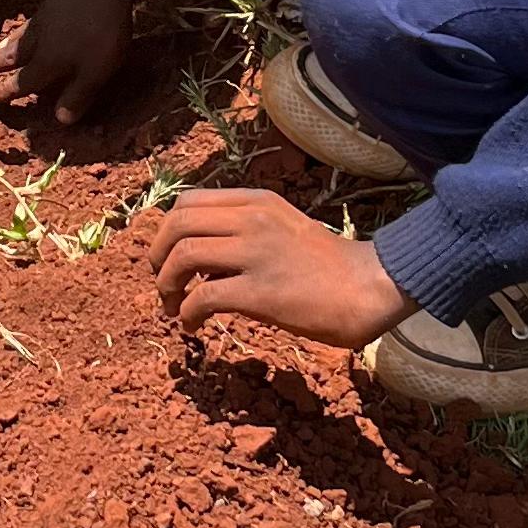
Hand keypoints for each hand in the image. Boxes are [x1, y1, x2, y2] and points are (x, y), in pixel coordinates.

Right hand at [0, 0, 134, 123]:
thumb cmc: (103, 34)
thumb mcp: (96, 73)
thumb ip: (77, 96)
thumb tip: (60, 121)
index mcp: (46, 61)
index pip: (21, 81)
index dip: (6, 91)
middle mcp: (38, 39)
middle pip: (9, 55)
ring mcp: (44, 16)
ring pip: (19, 34)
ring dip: (6, 43)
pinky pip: (36, 16)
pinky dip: (28, 24)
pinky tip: (34, 21)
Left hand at [152, 187, 410, 346]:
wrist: (369, 288)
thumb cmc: (329, 267)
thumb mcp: (284, 228)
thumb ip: (246, 232)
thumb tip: (201, 261)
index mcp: (258, 201)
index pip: (189, 201)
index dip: (166, 231)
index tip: (167, 257)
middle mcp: (253, 219)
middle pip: (177, 224)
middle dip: (157, 256)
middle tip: (162, 284)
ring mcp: (257, 253)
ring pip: (182, 255)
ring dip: (167, 285)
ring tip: (173, 307)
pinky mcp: (260, 292)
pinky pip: (201, 297)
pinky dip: (186, 313)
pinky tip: (193, 326)